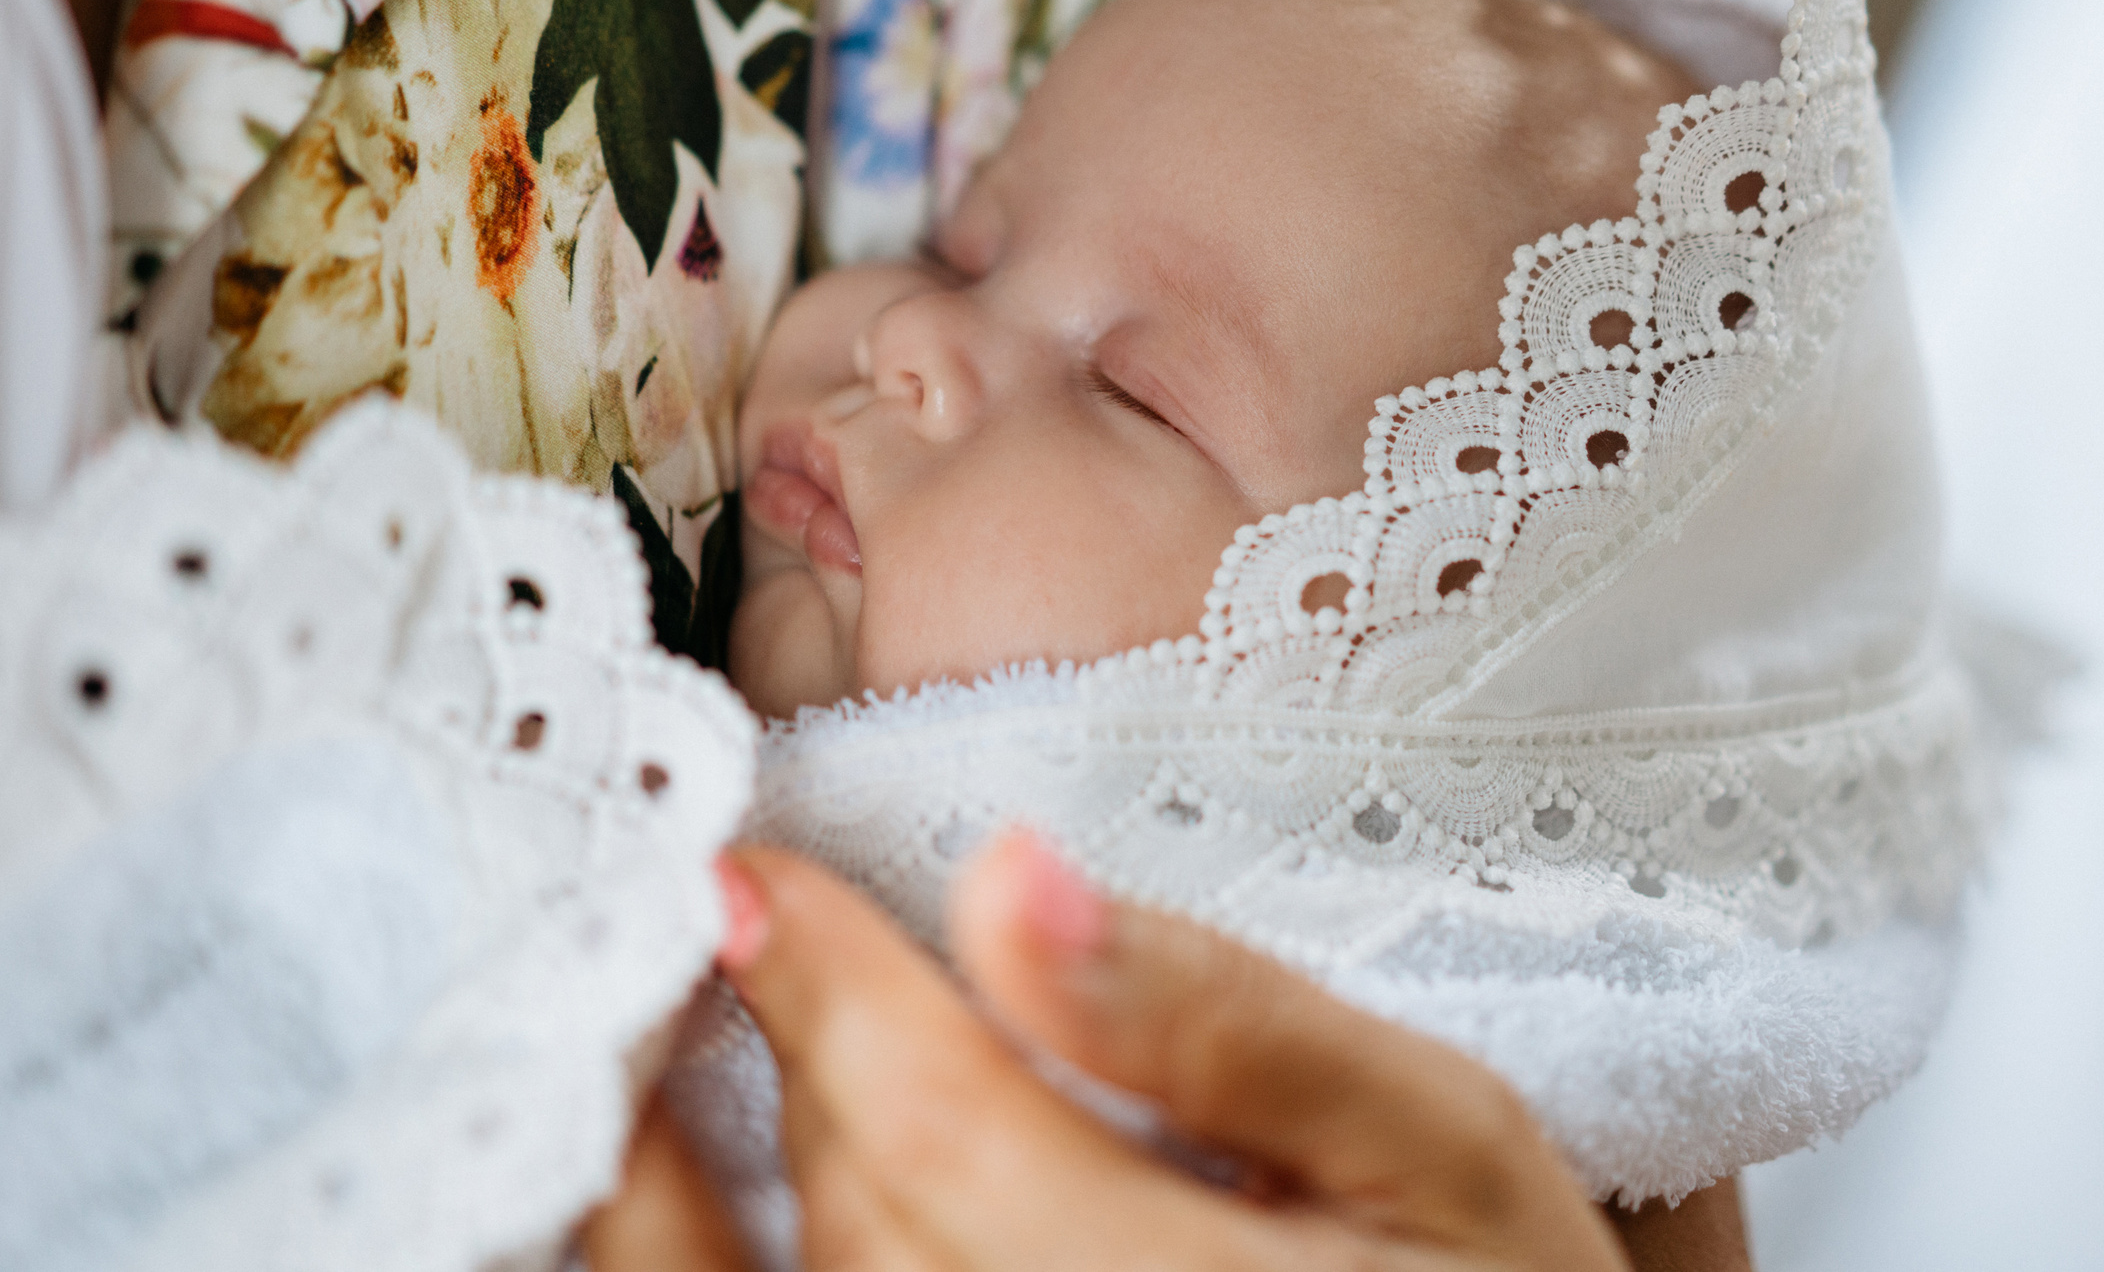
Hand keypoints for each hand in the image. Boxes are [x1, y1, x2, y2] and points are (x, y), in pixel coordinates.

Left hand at [712, 830, 1638, 1269]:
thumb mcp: (1438, 1142)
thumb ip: (1229, 1025)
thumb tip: (1009, 882)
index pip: (945, 1138)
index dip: (832, 985)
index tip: (759, 870)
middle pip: (867, 1217)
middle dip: (817, 1055)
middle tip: (773, 925)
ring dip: (725, 1166)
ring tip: (703, 1035)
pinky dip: (681, 1255)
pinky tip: (665, 1170)